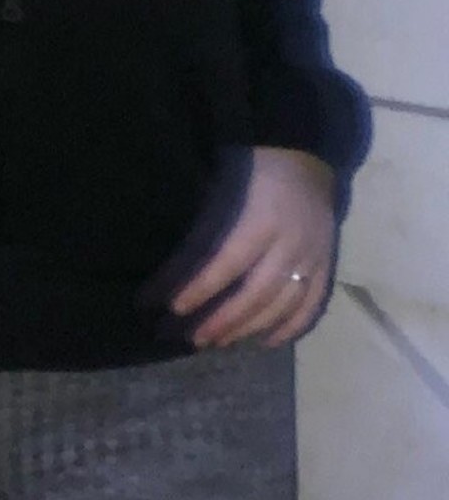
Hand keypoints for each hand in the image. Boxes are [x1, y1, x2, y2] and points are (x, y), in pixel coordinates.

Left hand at [168, 146, 336, 348]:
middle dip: (222, 320)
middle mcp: (290, 244)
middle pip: (256, 294)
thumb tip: (174, 265)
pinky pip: (312, 304)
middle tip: (194, 338)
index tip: (173, 307)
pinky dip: (290, 327)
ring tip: (220, 342)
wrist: (306, 157)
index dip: (200, 288)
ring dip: (249, 328)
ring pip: (282, 305)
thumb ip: (208, 226)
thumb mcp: (227, 188)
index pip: (227, 263)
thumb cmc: (254, 169)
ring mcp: (312, 258)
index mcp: (262, 220)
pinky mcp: (326, 265)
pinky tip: (266, 342)